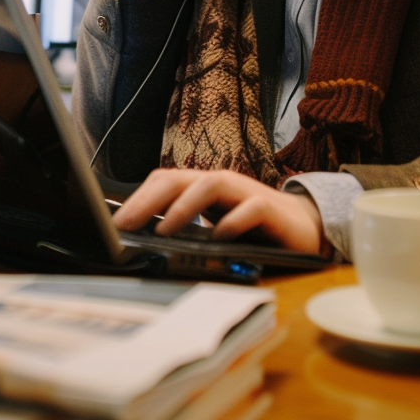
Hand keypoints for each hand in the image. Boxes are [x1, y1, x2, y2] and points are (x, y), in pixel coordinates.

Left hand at [112, 168, 324, 254]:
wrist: (304, 227)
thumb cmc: (253, 227)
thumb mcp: (213, 226)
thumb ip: (186, 228)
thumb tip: (143, 240)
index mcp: (203, 187)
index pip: (165, 181)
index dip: (139, 198)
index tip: (115, 222)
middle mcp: (222, 184)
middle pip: (180, 179)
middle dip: (150, 199)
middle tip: (127, 223)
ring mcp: (246, 193)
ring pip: (211, 185)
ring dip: (185, 206)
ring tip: (164, 228)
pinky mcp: (271, 210)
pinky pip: (250, 209)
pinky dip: (232, 221)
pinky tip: (218, 236)